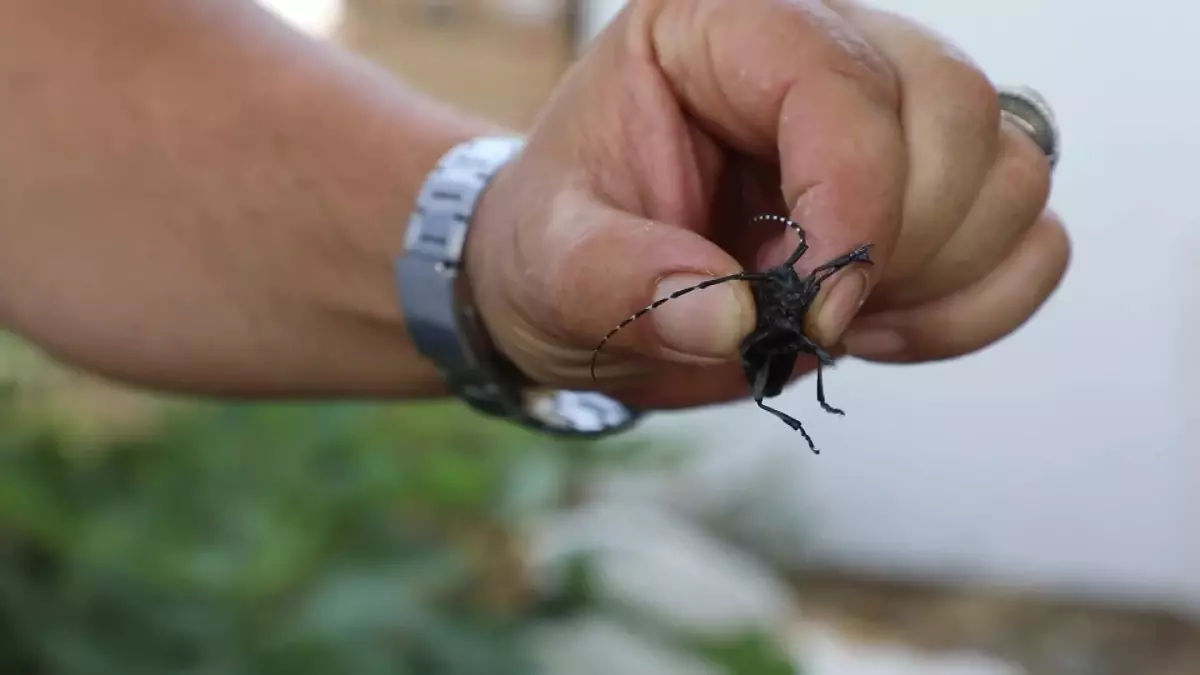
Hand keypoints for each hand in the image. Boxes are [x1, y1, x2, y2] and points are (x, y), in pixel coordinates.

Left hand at [465, 0, 1068, 411]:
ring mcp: (892, 112)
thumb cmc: (559, 252)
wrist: (586, 291)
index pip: (841, 83)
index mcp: (721, 25)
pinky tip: (883, 327)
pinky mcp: (931, 185)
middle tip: (803, 314)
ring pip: (1012, 171)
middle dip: (895, 245)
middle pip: (955, 111)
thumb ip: (625, 285)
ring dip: (937, 278)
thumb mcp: (553, 265)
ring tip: (832, 318)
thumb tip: (735, 320)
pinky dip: (975, 305)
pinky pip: (1030, 236)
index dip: (850, 204)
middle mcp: (824, 46)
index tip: (812, 313)